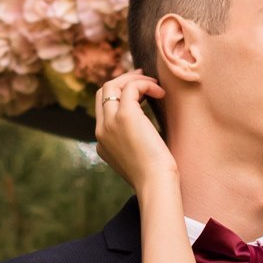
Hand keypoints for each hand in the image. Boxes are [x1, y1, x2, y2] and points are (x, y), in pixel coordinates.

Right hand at [92, 71, 176, 194]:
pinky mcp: (125, 116)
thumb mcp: (137, 159)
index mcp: (102, 142)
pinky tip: (161, 92)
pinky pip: (131, 87)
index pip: (103, 108)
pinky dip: (146, 84)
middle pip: (102, 92)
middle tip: (144, 78)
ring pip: (111, 85)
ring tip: (155, 84)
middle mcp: (101, 131)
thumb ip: (133, 143)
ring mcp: (109, 122)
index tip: (139, 92)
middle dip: (122, 81)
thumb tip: (145, 130)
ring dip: (134, 80)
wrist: (154, 184)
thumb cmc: (154, 176)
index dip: (119, 95)